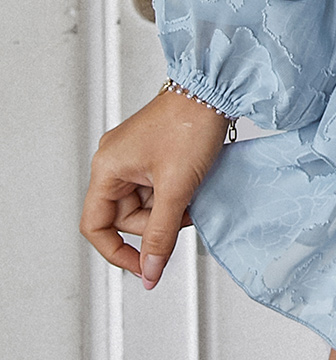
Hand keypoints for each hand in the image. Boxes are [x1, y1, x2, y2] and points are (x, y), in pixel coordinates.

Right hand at [80, 89, 232, 287]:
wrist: (215, 89)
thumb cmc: (191, 124)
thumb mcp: (176, 188)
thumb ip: (161, 234)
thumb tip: (150, 270)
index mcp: (107, 168)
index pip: (96, 225)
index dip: (117, 252)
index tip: (143, 266)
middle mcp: (114, 161)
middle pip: (125, 217)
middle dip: (156, 223)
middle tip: (183, 214)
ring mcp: (133, 157)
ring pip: (144, 205)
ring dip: (169, 209)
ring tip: (191, 195)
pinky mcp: (152, 153)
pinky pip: (156, 188)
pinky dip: (174, 194)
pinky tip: (192, 187)